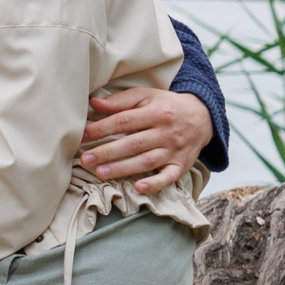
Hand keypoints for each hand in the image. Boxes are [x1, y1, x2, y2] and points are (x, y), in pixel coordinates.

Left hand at [79, 88, 212, 194]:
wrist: (203, 117)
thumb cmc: (166, 106)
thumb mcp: (146, 96)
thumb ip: (120, 100)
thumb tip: (93, 103)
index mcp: (156, 112)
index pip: (124, 121)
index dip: (101, 129)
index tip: (82, 135)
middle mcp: (166, 132)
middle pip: (133, 143)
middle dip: (107, 152)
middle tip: (85, 160)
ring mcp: (175, 150)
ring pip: (147, 161)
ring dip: (123, 168)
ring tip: (100, 173)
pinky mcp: (182, 165)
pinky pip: (169, 177)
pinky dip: (155, 184)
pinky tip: (138, 188)